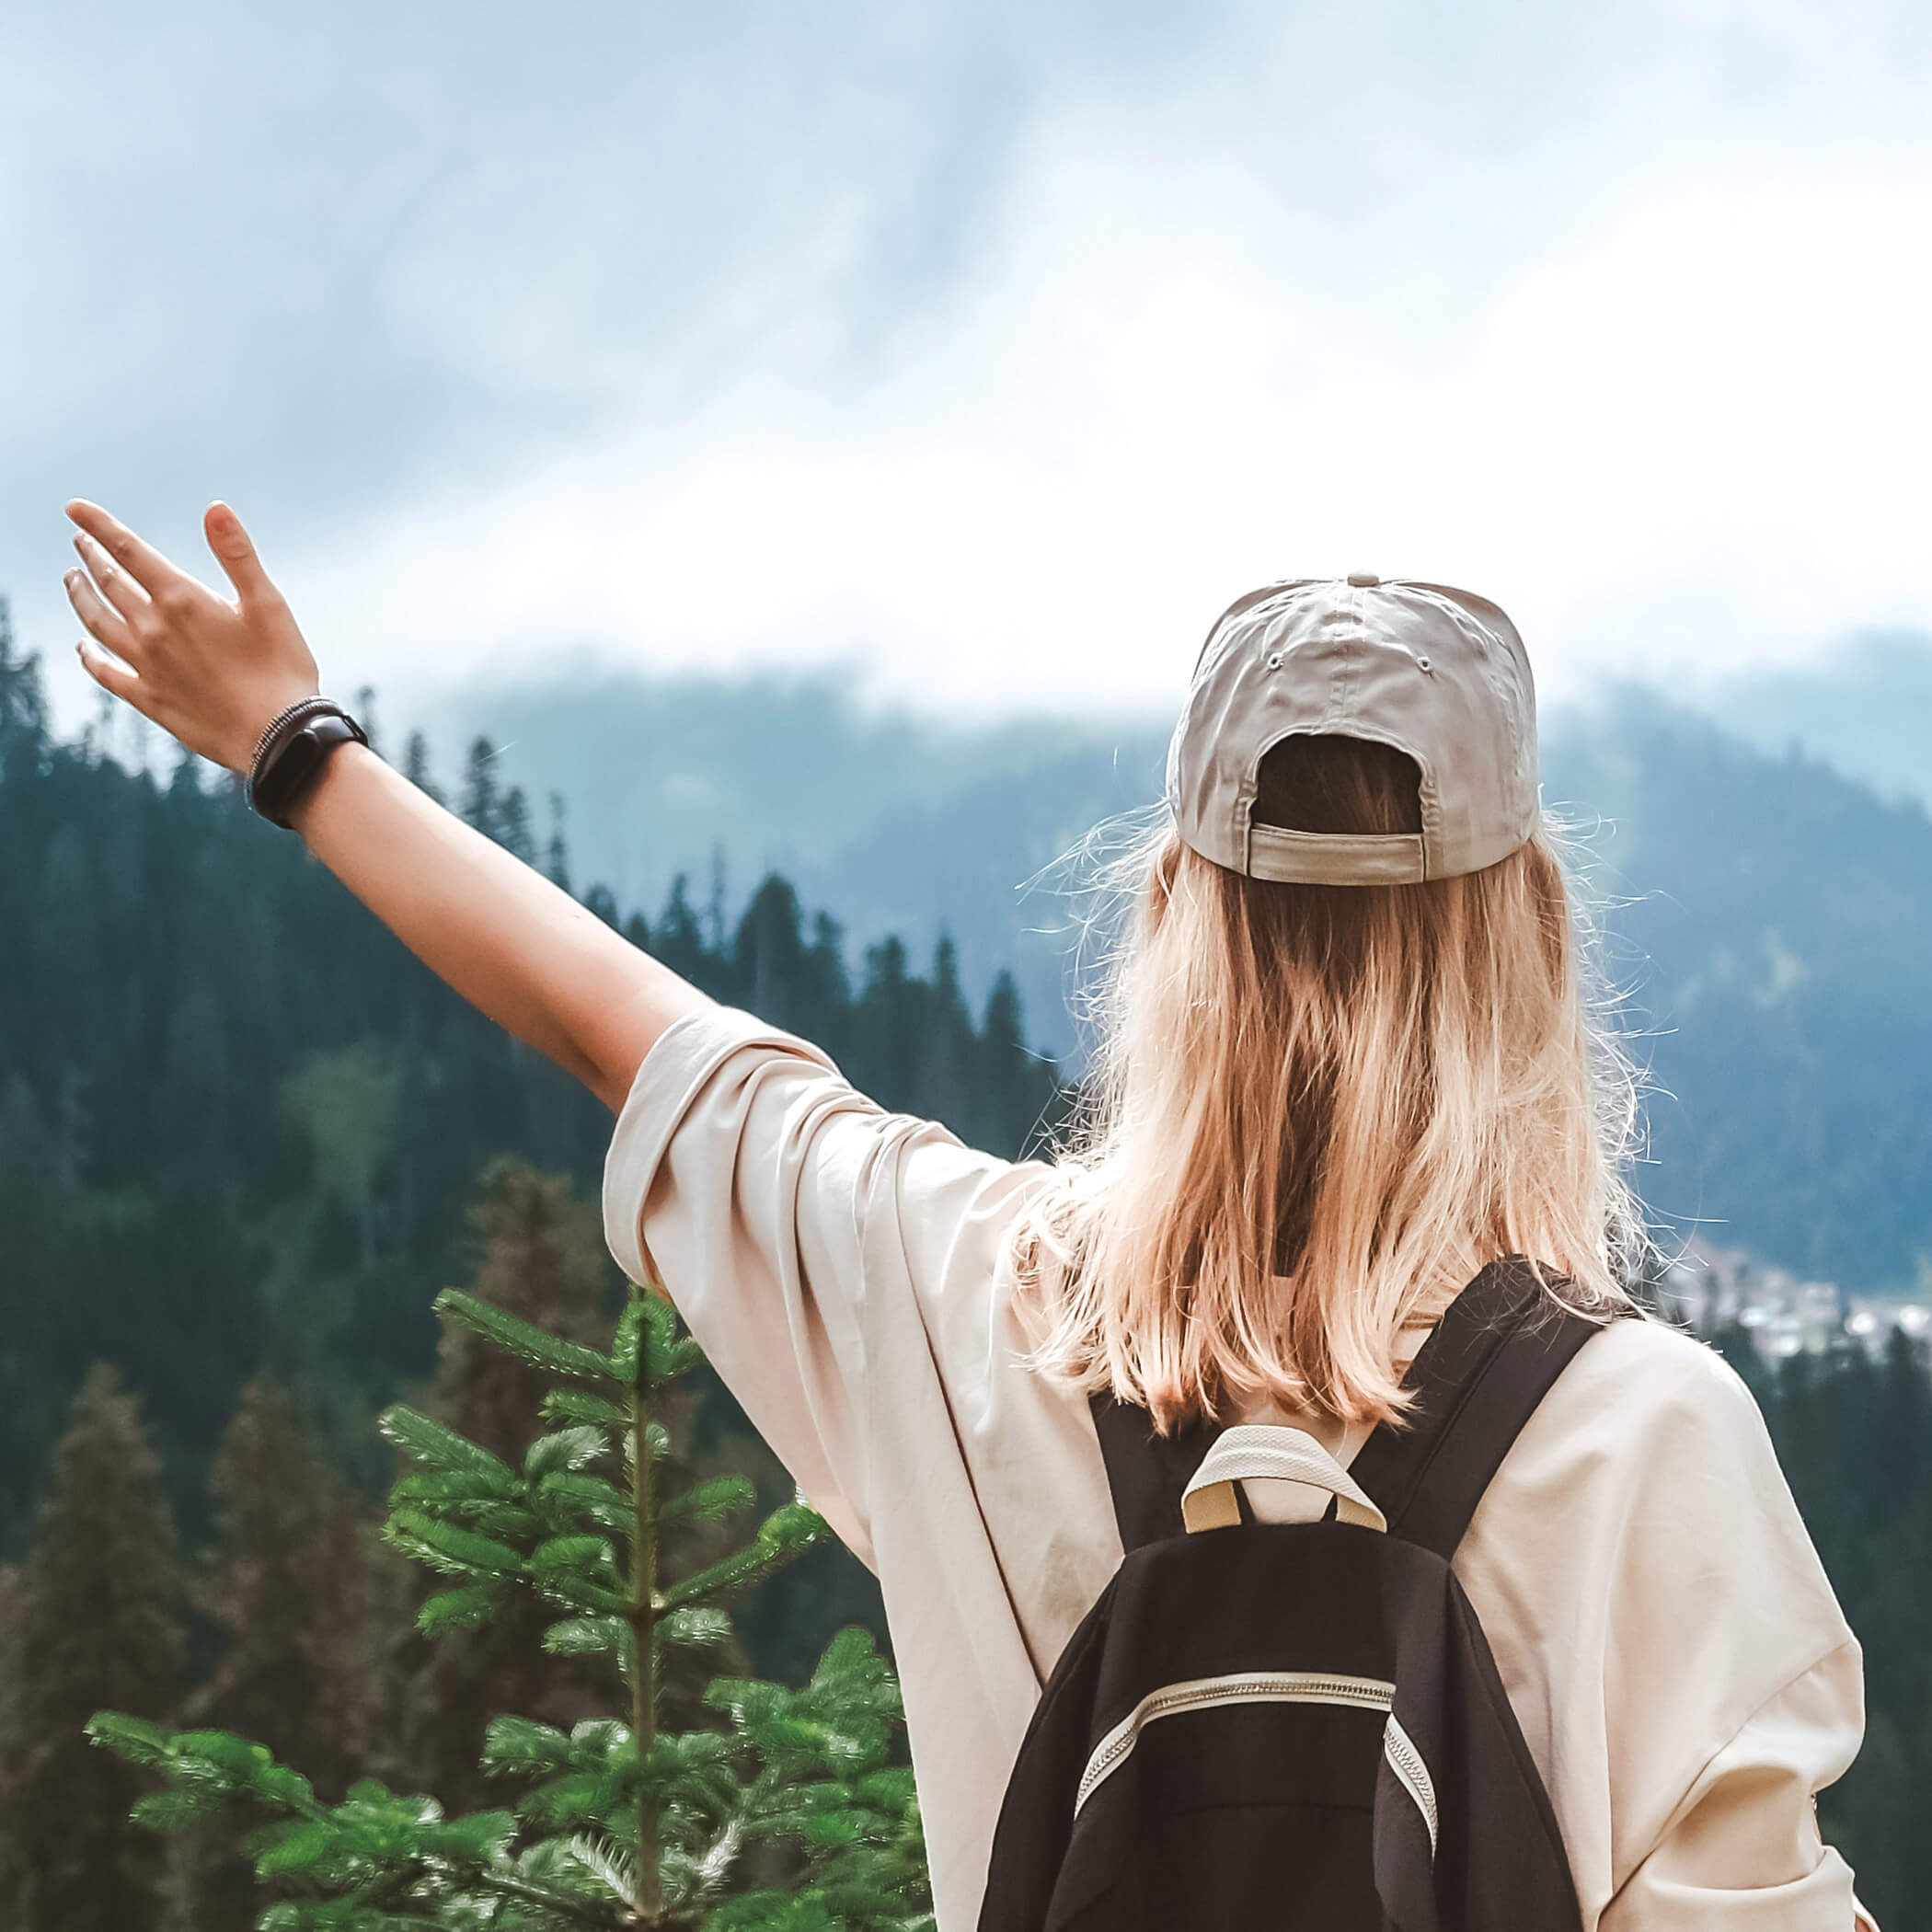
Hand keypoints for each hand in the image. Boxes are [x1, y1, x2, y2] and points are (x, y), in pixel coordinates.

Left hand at [63, 499, 322, 774]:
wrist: (278, 738)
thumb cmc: (283, 669)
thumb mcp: (269, 605)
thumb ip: (237, 554)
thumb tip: (215, 508)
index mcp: (182, 600)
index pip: (128, 550)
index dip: (99, 525)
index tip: (74, 509)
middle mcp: (153, 629)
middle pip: (109, 583)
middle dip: (91, 556)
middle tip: (80, 541)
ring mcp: (146, 665)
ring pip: (96, 623)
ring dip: (81, 597)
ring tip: (72, 580)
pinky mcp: (149, 699)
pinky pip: (105, 672)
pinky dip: (88, 656)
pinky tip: (82, 648)